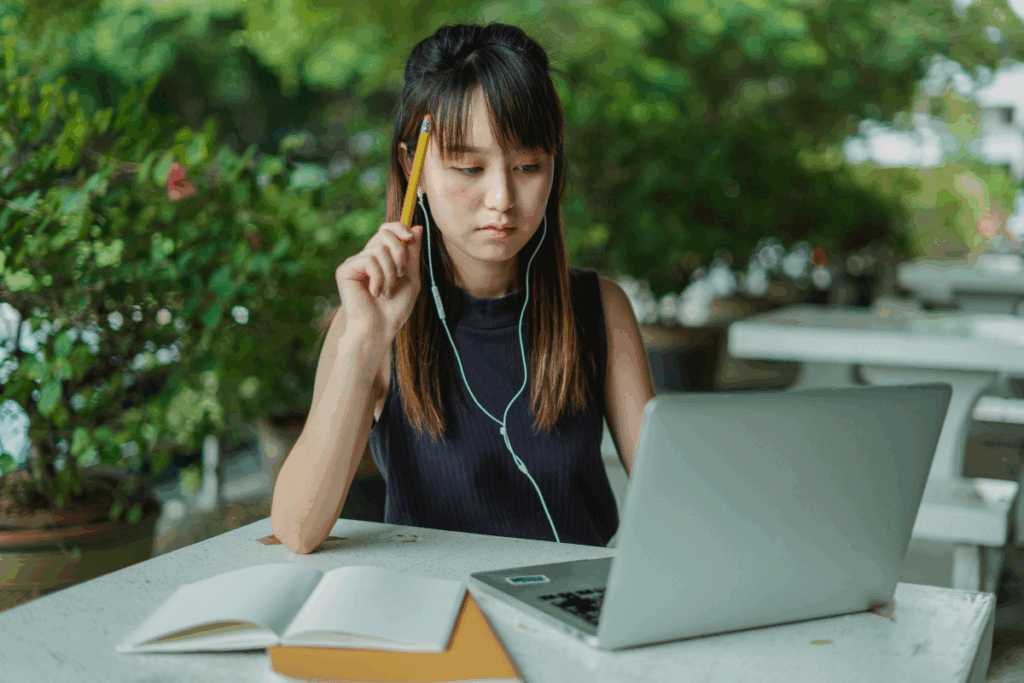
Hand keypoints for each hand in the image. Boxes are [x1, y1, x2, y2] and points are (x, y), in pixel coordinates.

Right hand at [335, 221, 422, 347]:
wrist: (380, 329)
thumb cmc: (395, 309)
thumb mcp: (411, 278)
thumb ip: (413, 254)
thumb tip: (417, 227)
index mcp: (381, 258)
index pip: (388, 230)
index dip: (399, 227)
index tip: (410, 236)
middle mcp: (366, 257)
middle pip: (385, 233)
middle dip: (400, 253)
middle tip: (400, 274)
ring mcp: (354, 263)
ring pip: (380, 248)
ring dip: (390, 272)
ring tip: (387, 290)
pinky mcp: (345, 270)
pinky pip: (369, 260)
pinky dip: (378, 277)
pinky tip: (374, 292)